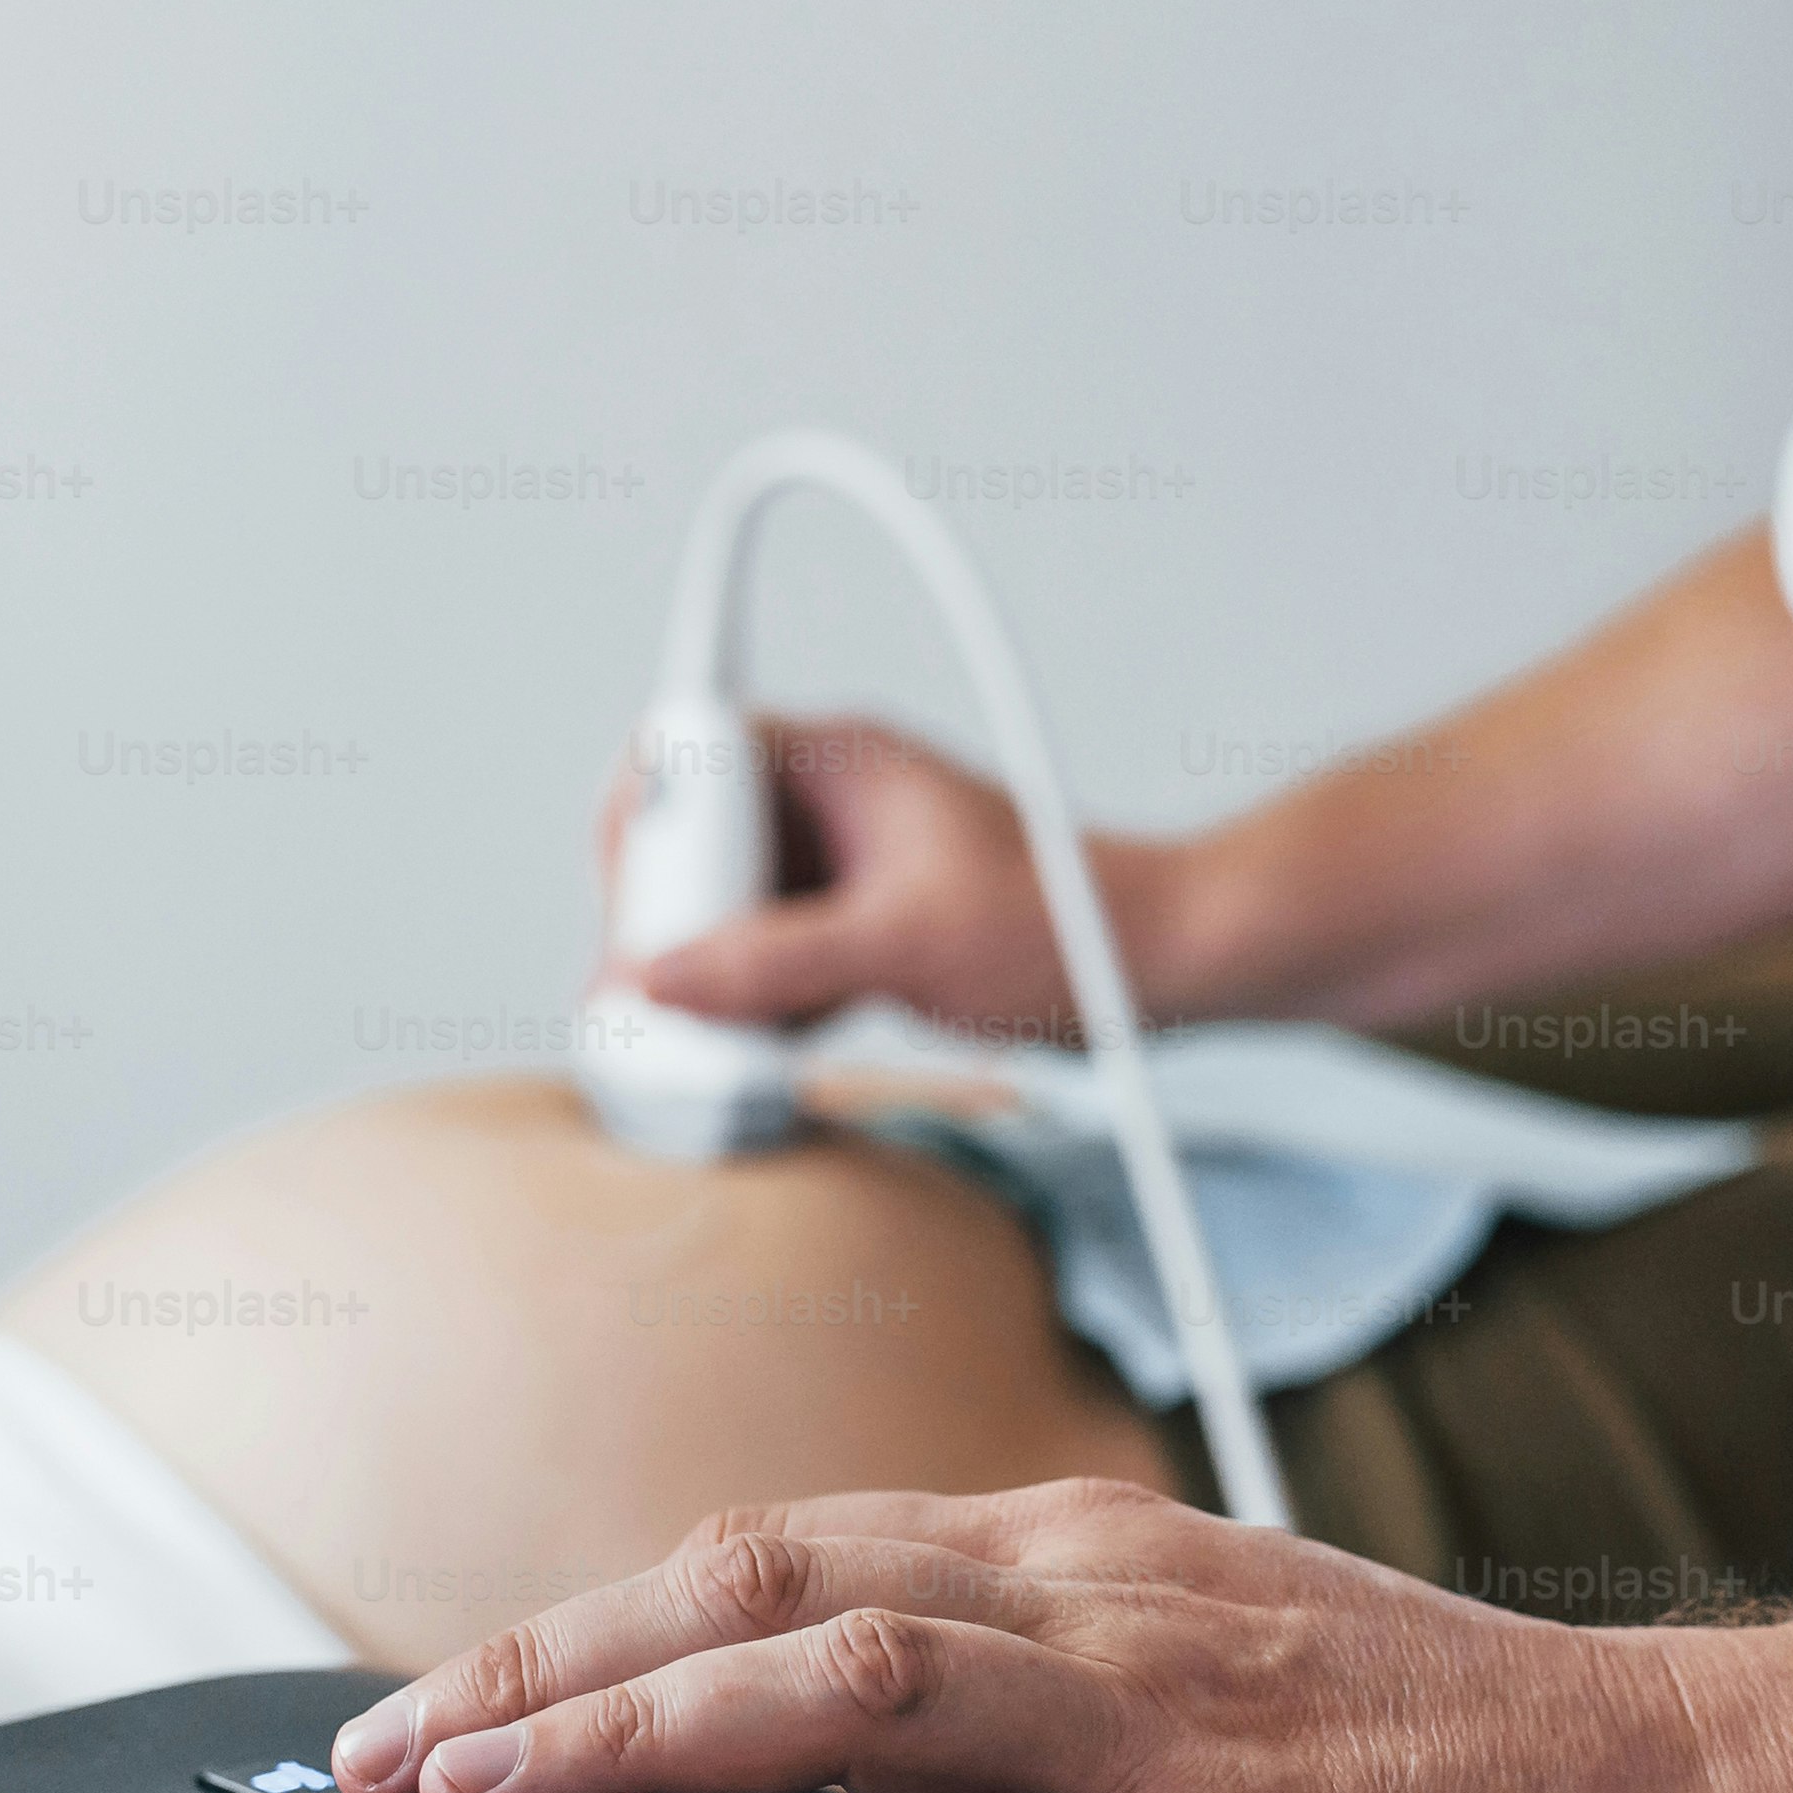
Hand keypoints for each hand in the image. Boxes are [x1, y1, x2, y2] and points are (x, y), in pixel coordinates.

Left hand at [329, 1483, 1792, 1792]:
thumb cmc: (1464, 1755)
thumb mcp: (1227, 1647)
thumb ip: (1050, 1664)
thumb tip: (865, 1710)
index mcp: (1093, 1549)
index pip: (785, 1541)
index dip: (594, 1609)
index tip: (457, 1679)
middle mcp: (1094, 1600)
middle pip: (754, 1577)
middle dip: (537, 1655)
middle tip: (372, 1742)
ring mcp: (1140, 1725)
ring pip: (821, 1675)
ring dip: (607, 1725)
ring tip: (451, 1785)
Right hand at [605, 713, 1197, 1039]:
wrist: (1152, 965)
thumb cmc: (1059, 924)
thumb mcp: (901, 945)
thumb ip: (774, 963)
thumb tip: (655, 980)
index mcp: (838, 756)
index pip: (691, 744)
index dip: (648, 823)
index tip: (641, 909)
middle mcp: (830, 797)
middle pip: (694, 835)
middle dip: (666, 917)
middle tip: (653, 993)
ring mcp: (844, 860)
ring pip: (727, 901)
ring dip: (708, 967)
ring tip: (700, 1032)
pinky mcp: (859, 921)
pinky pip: (772, 950)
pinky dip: (757, 998)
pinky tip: (759, 1048)